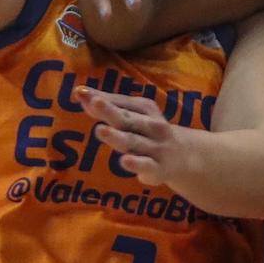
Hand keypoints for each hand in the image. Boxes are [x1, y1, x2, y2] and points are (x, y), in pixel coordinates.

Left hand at [80, 87, 196, 185]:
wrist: (184, 156)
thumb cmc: (149, 131)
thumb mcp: (134, 115)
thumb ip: (108, 105)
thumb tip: (79, 92)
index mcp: (145, 109)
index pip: (121, 102)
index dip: (102, 98)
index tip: (81, 92)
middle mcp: (152, 126)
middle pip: (126, 119)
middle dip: (110, 111)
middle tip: (94, 102)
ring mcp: (156, 148)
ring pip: (133, 142)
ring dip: (117, 137)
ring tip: (101, 130)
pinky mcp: (158, 169)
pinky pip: (147, 166)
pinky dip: (137, 164)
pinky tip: (125, 161)